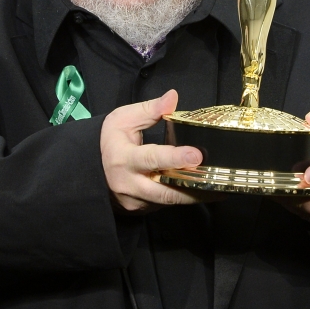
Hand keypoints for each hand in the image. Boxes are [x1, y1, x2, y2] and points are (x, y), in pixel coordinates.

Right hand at [101, 90, 209, 212]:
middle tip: (217, 181)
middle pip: (166, 191)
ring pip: (169, 201)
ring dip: (194, 196)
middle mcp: (129, 184)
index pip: (152, 158)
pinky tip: (202, 191)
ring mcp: (135, 200)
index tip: (196, 155)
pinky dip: (183, 197)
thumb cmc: (110, 141)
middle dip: (193, 188)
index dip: (175, 157)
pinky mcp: (141, 210)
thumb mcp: (123, 119)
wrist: (90, 169)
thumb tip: (173, 98)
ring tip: (219, 190)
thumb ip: (150, 110)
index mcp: (124, 158)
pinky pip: (165, 205)